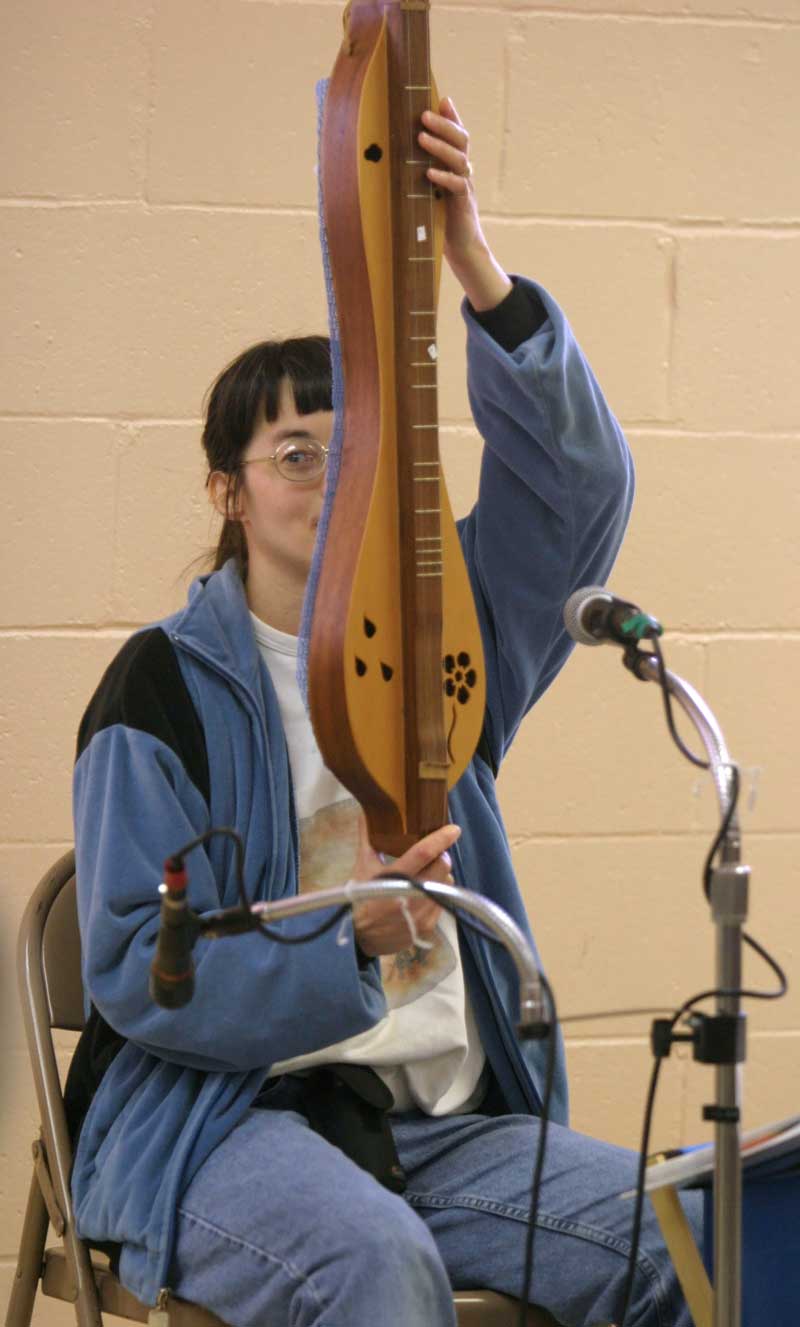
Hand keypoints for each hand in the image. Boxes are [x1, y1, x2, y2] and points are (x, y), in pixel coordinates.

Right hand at [350, 814, 460, 957]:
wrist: (358, 937)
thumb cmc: (360, 897)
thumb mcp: (361, 867)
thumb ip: (368, 839)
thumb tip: (366, 812)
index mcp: (392, 878)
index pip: (423, 853)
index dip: (440, 839)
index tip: (454, 829)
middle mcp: (410, 896)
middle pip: (442, 866)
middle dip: (440, 857)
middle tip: (431, 855)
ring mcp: (421, 913)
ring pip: (445, 884)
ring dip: (440, 875)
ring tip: (426, 875)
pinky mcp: (428, 927)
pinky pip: (443, 901)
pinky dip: (437, 893)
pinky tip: (423, 893)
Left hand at [419, 97, 511, 311]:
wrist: (461, 247)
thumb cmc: (439, 216)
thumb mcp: (427, 189)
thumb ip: (418, 169)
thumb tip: (391, 152)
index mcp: (455, 165)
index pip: (458, 135)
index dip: (452, 117)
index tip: (442, 99)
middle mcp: (464, 172)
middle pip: (461, 140)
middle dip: (444, 124)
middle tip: (423, 114)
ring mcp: (465, 187)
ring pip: (459, 159)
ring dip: (440, 146)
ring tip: (421, 137)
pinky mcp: (462, 206)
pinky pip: (457, 187)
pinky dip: (443, 178)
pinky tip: (429, 173)